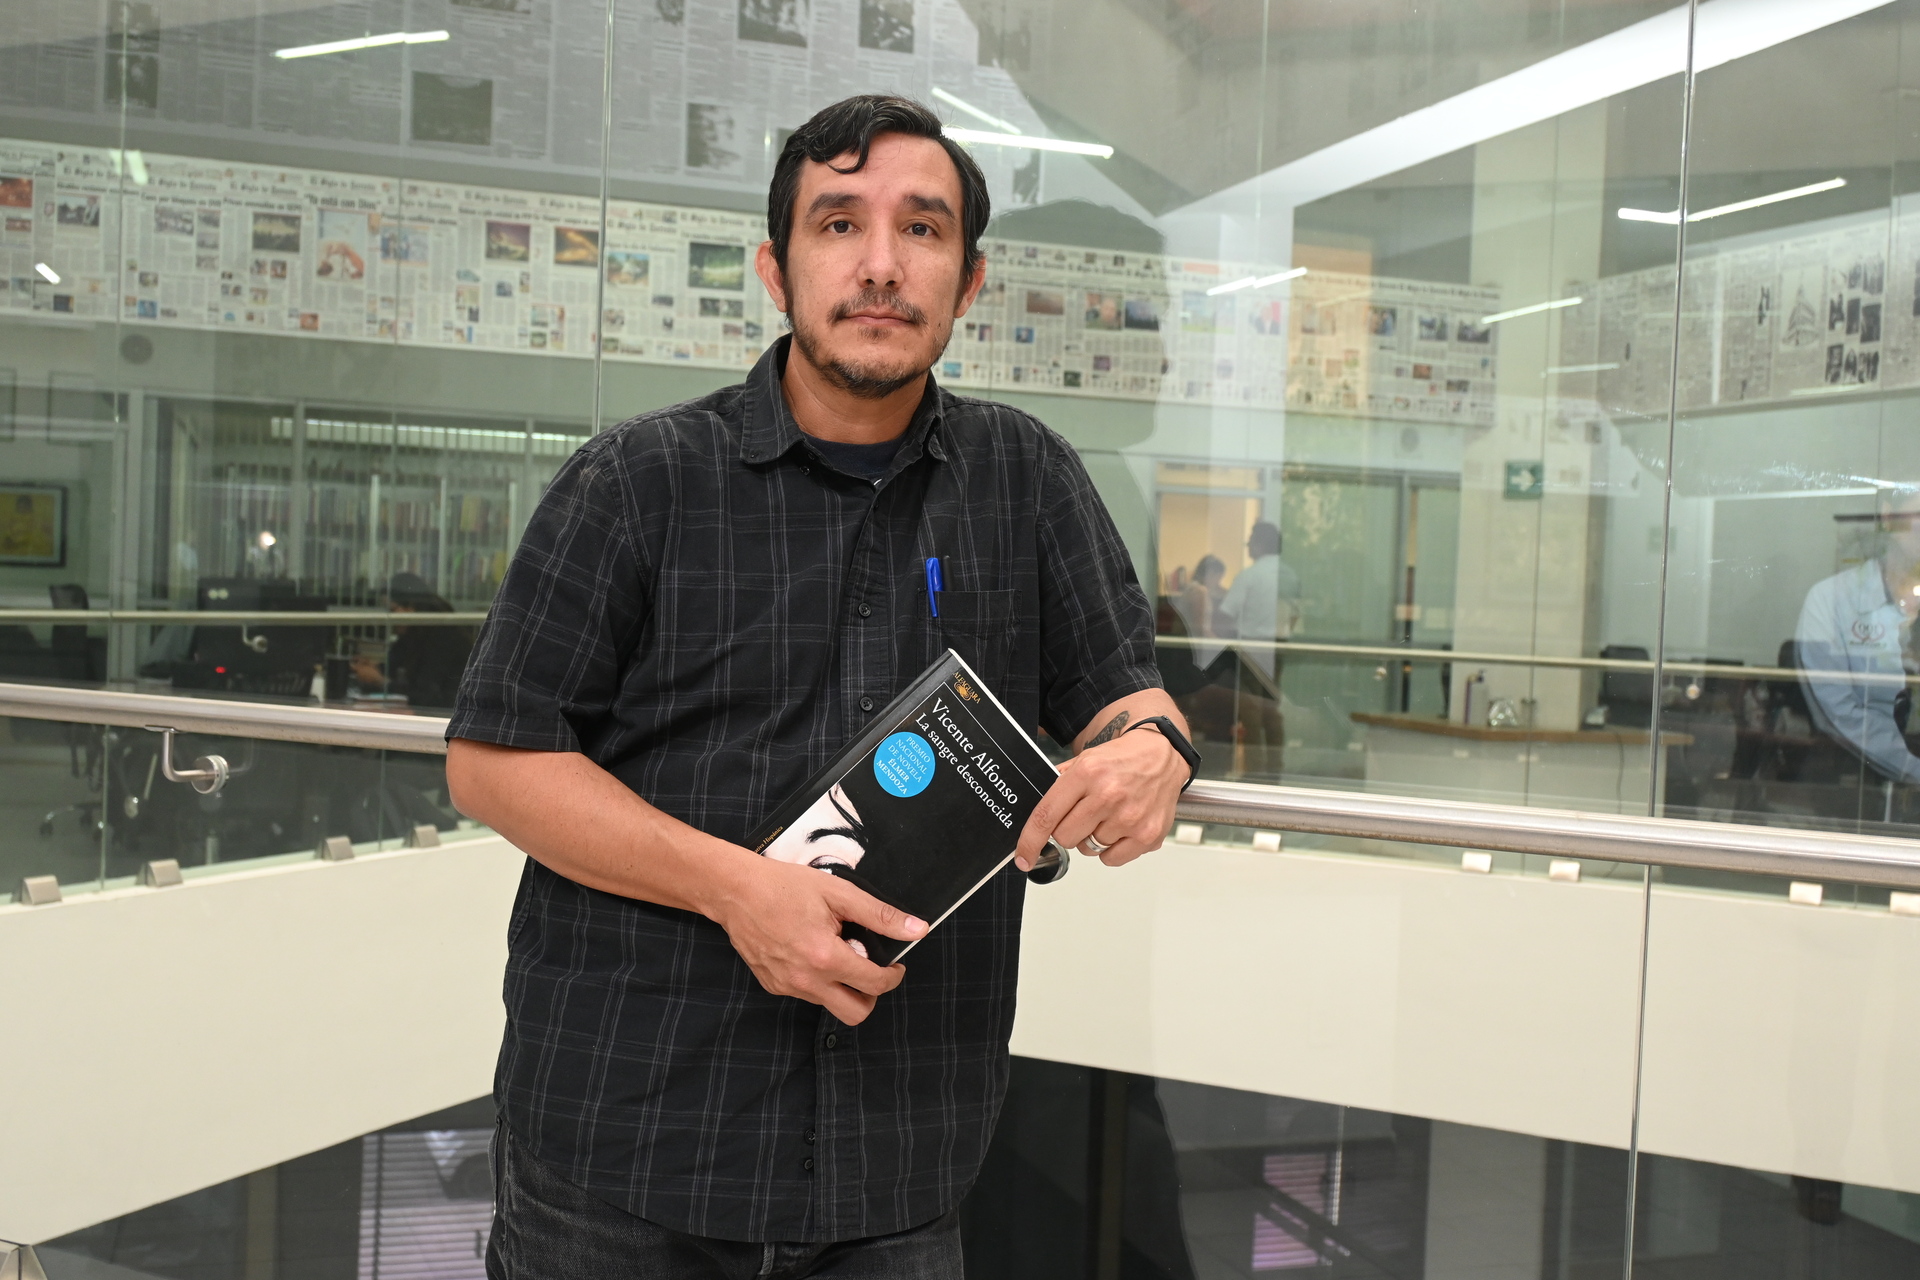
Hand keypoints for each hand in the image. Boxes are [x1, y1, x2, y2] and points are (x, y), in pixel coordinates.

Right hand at [709, 852, 927, 1024]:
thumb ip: (880, 915)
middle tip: (870, 969)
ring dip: (842, 986)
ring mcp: (787, 987)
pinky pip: (807, 994)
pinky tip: (811, 951)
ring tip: (835, 950)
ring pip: (829, 1004)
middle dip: (871, 996)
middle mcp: (806, 980)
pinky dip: (818, 980)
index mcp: (826, 957)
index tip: (895, 964)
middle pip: (855, 1013)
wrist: (735, 891)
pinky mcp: (773, 986)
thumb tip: (916, 929)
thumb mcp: (839, 894)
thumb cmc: (784, 886)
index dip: (893, 976)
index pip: (875, 984)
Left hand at [1014, 726, 1186, 869]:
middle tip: (1084, 813)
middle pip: (1065, 838)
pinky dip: (1111, 849)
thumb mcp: (1084, 760)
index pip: (1047, 815)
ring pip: (1088, 850)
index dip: (1030, 841)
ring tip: (1108, 816)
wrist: (1162, 755)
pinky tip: (1121, 827)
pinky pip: (1110, 859)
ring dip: (1092, 838)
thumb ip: (1059, 785)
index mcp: (1087, 773)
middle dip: (1068, 830)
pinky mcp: (1147, 835)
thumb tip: (1035, 818)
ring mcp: (1129, 818)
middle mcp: (1108, 796)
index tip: (1023, 857)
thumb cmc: (1122, 759)